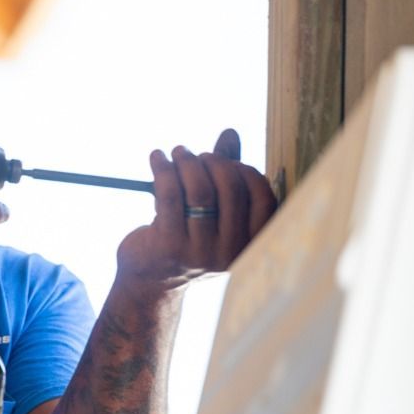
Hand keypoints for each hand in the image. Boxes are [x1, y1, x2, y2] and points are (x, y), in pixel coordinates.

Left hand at [116, 129, 276, 292]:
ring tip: (177, 152)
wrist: (150, 280)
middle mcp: (229, 252)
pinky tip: (156, 157)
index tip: (222, 161)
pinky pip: (169, 195)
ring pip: (200, 191)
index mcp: (249, 244)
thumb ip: (225, 174)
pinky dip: (163, 169)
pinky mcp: (169, 247)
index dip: (244, 171)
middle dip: (212, 162)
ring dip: (186, 161)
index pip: (263, 198)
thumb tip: (230, 133)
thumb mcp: (211, 211)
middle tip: (195, 155)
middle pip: (231, 189)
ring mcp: (200, 253)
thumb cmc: (186, 238)